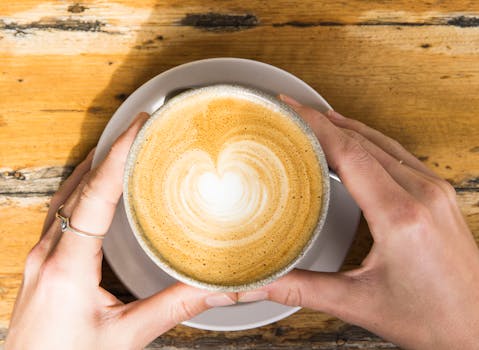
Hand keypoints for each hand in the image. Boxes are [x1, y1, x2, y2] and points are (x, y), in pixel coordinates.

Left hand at [6, 113, 236, 349]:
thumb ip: (173, 308)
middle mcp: (48, 252)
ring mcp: (41, 256)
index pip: (96, 195)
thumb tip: (217, 288)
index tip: (139, 126)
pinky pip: (62, 212)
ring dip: (96, 167)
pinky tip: (99, 188)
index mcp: (67, 266)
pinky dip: (84, 189)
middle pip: (80, 185)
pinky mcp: (44, 263)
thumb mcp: (125, 338)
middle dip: (111, 151)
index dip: (119, 156)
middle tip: (141, 128)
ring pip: (68, 195)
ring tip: (124, 147)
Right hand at [239, 96, 478, 348]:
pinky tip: (355, 140)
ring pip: (382, 143)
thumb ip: (302, 290)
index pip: (349, 153)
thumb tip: (260, 284)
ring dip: (347, 127)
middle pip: (363, 142)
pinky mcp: (439, 194)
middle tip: (292, 111)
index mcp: (400, 215)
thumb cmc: (432, 318)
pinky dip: (369, 141)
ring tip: (316, 118)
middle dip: (323, 121)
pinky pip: (398, 154)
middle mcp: (422, 193)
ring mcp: (435, 190)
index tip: (290, 110)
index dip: (315, 127)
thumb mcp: (359, 304)